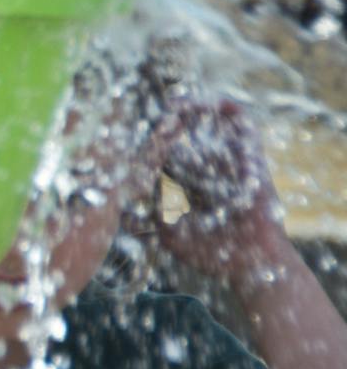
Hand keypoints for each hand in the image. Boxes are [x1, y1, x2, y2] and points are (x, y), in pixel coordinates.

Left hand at [152, 100, 286, 279]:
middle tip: (149, 110)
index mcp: (197, 187)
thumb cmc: (216, 256)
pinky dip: (228, 110)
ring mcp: (234, 164)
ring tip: (173, 102)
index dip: (155, 144)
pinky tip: (207, 102)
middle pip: (192, 136)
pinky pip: (244, 126)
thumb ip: (144, 222)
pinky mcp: (253, 160)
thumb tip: (113, 212)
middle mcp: (215, 171)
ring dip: (195, 108)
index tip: (134, 133)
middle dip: (171, 120)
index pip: (171, 157)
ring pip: (215, 124)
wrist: (254, 267)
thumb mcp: (169, 236)